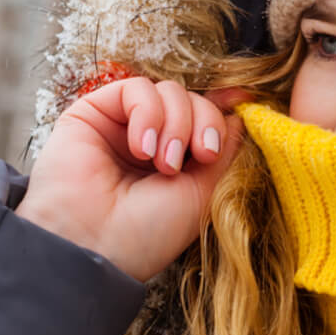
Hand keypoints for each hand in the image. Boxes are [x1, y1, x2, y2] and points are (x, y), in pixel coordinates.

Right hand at [15, 78, 249, 281]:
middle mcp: (151, 139)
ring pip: (169, 91)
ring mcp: (123, 125)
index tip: (239, 110)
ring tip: (163, 162)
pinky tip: (140, 147)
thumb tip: (240, 115)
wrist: (95, 246)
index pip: (207, 118)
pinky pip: (136, 88)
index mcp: (178, 161)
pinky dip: (147, 113)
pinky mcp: (95, 111)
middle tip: (199, 157)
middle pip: (193, 101)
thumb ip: (224, 152)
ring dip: (176, 123)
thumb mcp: (203, 193)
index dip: (221, 114)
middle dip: (203, 123)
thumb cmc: (147, 232)